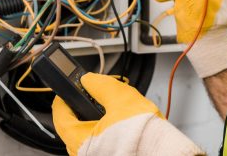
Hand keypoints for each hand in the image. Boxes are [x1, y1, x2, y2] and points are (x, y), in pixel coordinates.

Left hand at [52, 73, 203, 154]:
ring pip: (89, 135)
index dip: (63, 97)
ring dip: (97, 120)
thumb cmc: (144, 135)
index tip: (68, 88)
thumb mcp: (121, 98)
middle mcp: (84, 154)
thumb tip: (89, 80)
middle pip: (74, 126)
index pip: (60, 116)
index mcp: (80, 141)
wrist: (166, 153)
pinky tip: (121, 123)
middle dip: (83, 107)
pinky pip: (101, 143)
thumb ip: (101, 86)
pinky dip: (107, 131)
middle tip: (93, 94)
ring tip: (113, 108)